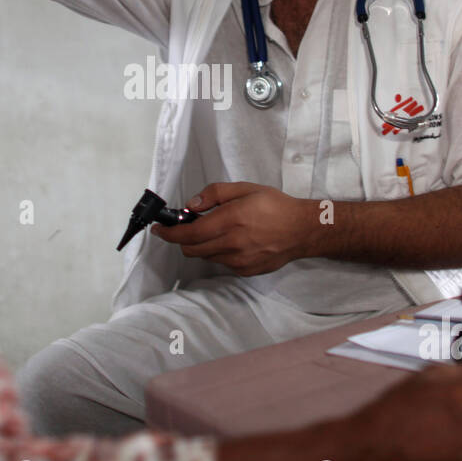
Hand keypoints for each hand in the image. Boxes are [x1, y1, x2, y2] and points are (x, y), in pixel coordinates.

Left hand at [149, 181, 312, 276]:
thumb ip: (215, 194)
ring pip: (206, 257)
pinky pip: (222, 263)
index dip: (169, 233)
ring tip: (219, 231)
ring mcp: (239, 261)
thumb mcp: (245, 189)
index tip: (158, 230)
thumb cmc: (275, 206)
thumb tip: (192, 205)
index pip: (189, 234)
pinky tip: (234, 241)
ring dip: (203, 245)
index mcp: (230, 220)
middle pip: (192, 249)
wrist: (302, 230)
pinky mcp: (245, 271)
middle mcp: (232, 244)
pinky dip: (219, 253)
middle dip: (183, 239)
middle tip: (189, 226)